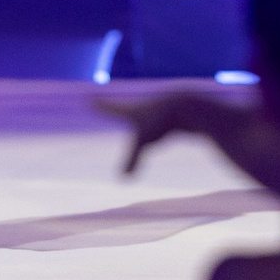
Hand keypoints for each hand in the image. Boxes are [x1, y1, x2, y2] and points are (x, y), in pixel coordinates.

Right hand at [94, 91, 230, 176]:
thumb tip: (123, 179)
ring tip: (132, 116)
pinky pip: (160, 121)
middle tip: (100, 103)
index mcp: (131, 110)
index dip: (100, 105)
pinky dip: (157, 125)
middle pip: (122, 108)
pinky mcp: (171, 115)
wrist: (190, 105)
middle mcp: (142, 107)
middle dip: (111, 108)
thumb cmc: (163, 120)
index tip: (89, 100)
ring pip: (143, 114)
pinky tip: (165, 127)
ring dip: (135, 115)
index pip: (110, 108)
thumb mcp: (145, 141)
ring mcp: (157, 109)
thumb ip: (133, 159)